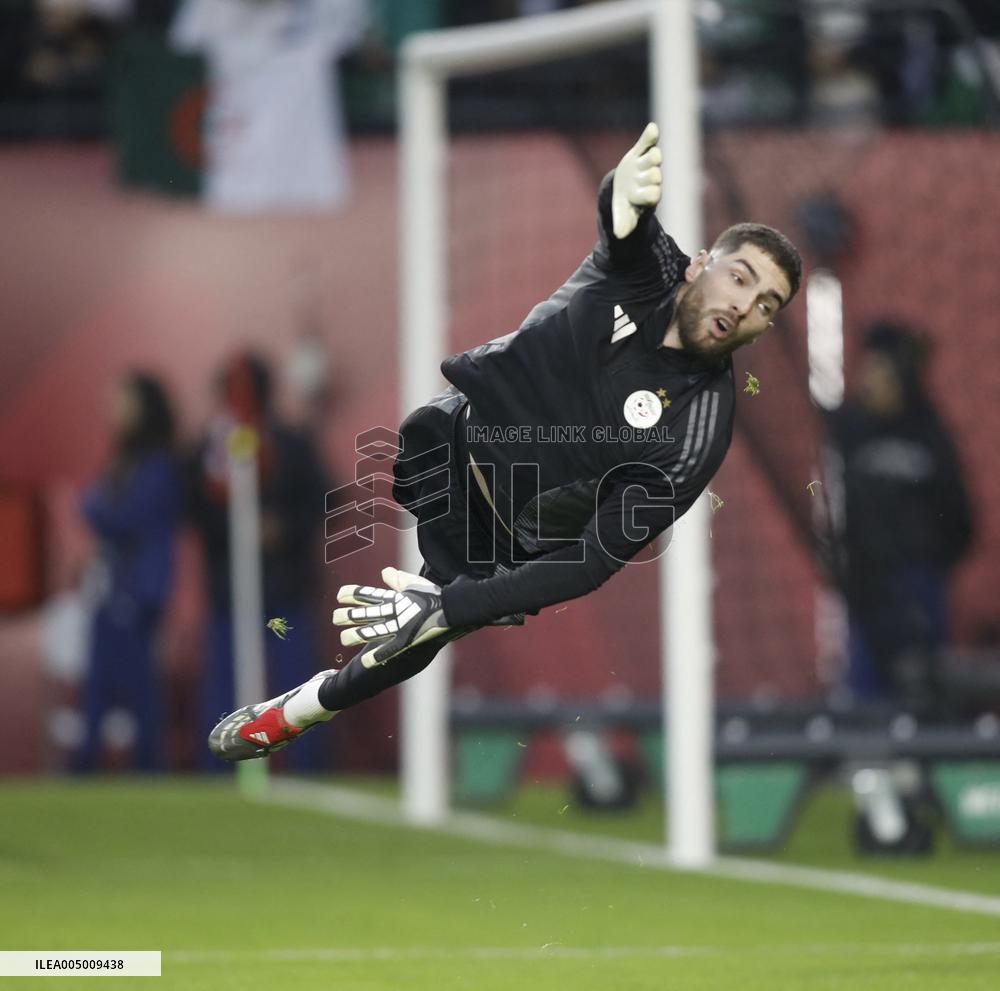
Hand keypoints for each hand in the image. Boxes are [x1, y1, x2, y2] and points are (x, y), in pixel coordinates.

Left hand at [333, 568, 447, 667]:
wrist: (452, 607)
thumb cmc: (434, 595)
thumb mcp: (414, 583)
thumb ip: (397, 579)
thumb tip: (384, 571)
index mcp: (393, 598)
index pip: (367, 595)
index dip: (352, 594)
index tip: (340, 595)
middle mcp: (392, 612)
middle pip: (364, 614)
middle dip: (347, 615)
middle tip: (336, 618)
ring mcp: (398, 627)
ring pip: (370, 632)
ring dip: (354, 636)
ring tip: (343, 639)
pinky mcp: (406, 641)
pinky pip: (388, 650)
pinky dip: (376, 657)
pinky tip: (364, 662)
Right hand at [611, 122, 661, 238]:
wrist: (625, 186)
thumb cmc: (627, 203)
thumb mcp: (623, 213)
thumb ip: (623, 222)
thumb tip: (620, 236)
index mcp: (649, 195)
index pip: (653, 193)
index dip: (651, 194)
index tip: (650, 195)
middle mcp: (650, 178)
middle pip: (655, 174)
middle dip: (651, 175)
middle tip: (647, 176)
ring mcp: (646, 163)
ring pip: (653, 157)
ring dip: (651, 157)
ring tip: (648, 156)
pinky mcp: (640, 150)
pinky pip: (647, 141)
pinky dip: (649, 136)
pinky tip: (652, 129)